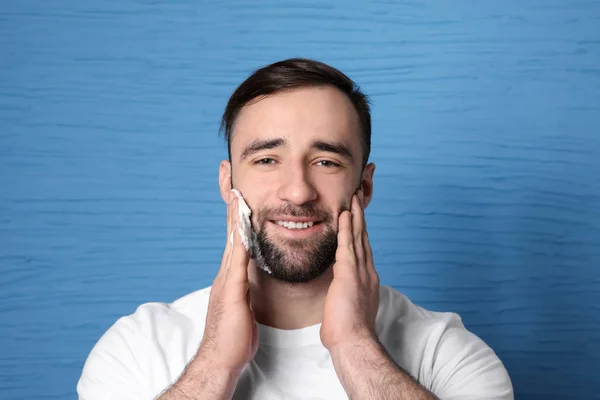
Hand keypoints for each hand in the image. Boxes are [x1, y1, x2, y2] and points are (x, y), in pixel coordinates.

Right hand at [198, 192, 258, 374]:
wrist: (221, 358)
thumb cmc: (234, 337)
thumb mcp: (243, 307)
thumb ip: (244, 290)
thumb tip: (249, 282)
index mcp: (230, 275)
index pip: (234, 239)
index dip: (236, 216)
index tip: (239, 194)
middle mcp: (226, 272)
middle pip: (230, 232)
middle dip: (231, 205)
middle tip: (230, 180)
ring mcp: (226, 279)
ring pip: (231, 239)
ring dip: (234, 215)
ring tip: (237, 191)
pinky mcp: (231, 288)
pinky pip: (237, 257)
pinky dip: (238, 238)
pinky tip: (243, 224)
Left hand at [320, 190, 379, 351]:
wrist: (354, 342)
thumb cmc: (348, 333)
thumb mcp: (347, 310)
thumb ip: (344, 299)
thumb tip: (338, 301)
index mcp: (367, 280)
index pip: (363, 249)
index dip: (361, 231)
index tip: (358, 216)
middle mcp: (367, 272)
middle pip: (363, 237)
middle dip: (361, 216)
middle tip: (359, 196)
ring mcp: (360, 271)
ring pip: (358, 236)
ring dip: (355, 215)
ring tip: (354, 196)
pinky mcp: (350, 273)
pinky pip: (347, 244)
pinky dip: (346, 227)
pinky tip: (345, 213)